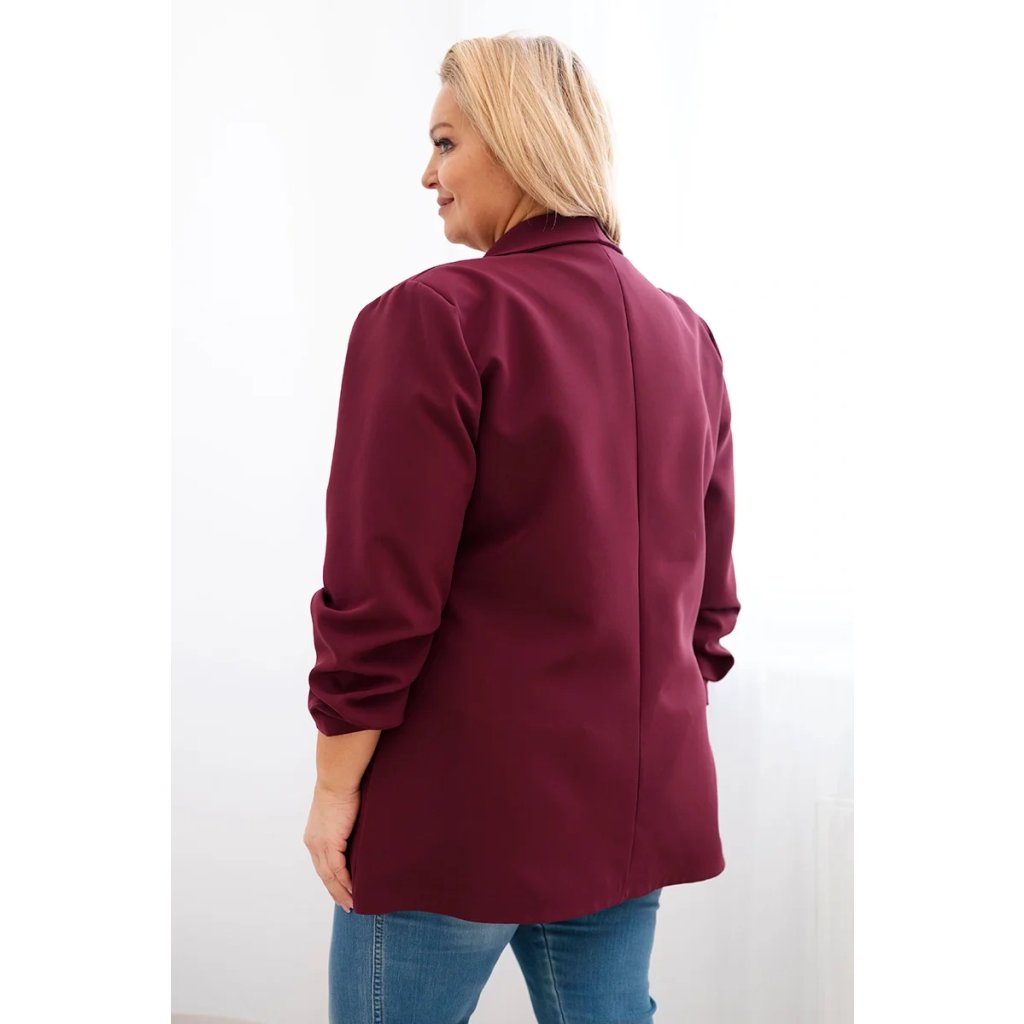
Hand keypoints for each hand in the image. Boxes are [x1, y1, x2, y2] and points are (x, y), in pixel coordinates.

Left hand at [304, 784, 360, 911]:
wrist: (338, 780)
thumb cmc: (342, 790)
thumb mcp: (340, 813)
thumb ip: (344, 828)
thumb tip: (356, 835)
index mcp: (314, 837)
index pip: (322, 865)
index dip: (331, 881)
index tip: (341, 892)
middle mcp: (314, 844)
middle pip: (324, 875)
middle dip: (336, 892)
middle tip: (348, 905)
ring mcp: (320, 845)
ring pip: (330, 876)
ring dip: (341, 892)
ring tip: (353, 903)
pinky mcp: (330, 843)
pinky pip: (337, 870)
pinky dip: (345, 882)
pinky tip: (354, 890)